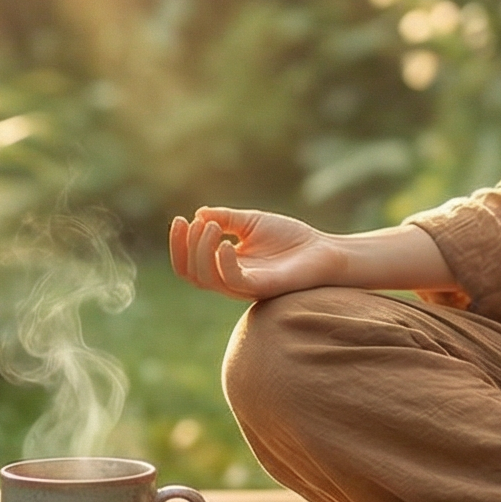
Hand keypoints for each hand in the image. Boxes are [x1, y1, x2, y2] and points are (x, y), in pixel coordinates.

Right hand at [169, 208, 346, 300]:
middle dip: (187, 246)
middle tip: (199, 223)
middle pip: (191, 273)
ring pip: (206, 279)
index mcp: (224, 265)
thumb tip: (199, 214)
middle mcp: (229, 279)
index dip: (178, 244)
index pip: (189, 263)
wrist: (322, 250)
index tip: (180, 218)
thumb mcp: (251, 221)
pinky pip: (233, 281)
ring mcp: (244, 286)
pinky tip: (227, 243)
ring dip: (201, 251)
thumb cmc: (289, 238)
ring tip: (212, 227)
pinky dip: (224, 262)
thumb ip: (225, 218)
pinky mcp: (261, 287)